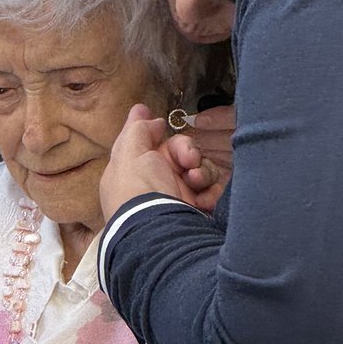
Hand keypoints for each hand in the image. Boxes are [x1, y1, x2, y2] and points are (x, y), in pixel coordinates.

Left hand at [100, 104, 233, 219]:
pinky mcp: (198, 211)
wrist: (158, 230)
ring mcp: (178, 197)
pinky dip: (211, 191)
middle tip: (188, 161)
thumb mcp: (128, 153)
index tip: (162, 125)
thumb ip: (136, 129)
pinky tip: (203, 199)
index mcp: (136, 169)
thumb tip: (142, 113)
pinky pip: (213, 190)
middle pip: (183, 153)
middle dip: (188, 151)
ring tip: (195, 182)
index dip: (159, 132)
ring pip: (202, 169)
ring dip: (203, 171)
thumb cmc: (137, 190)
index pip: (153, 143)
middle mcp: (157, 182)